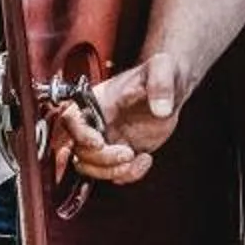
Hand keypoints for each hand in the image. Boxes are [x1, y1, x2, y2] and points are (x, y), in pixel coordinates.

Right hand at [61, 52, 189, 185]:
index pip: (71, 120)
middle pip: (80, 150)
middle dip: (103, 158)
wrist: (172, 90)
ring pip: (91, 167)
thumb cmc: (159, 73)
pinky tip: (145, 158)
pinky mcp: (121, 153)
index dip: (80, 135)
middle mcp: (97, 122)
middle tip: (128, 152)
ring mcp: (108, 139)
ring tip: (135, 159)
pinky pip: (114, 174)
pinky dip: (129, 175)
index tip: (99, 142)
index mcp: (98, 101)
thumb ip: (160, 85)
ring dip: (112, 171)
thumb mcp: (162, 69)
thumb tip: (161, 108)